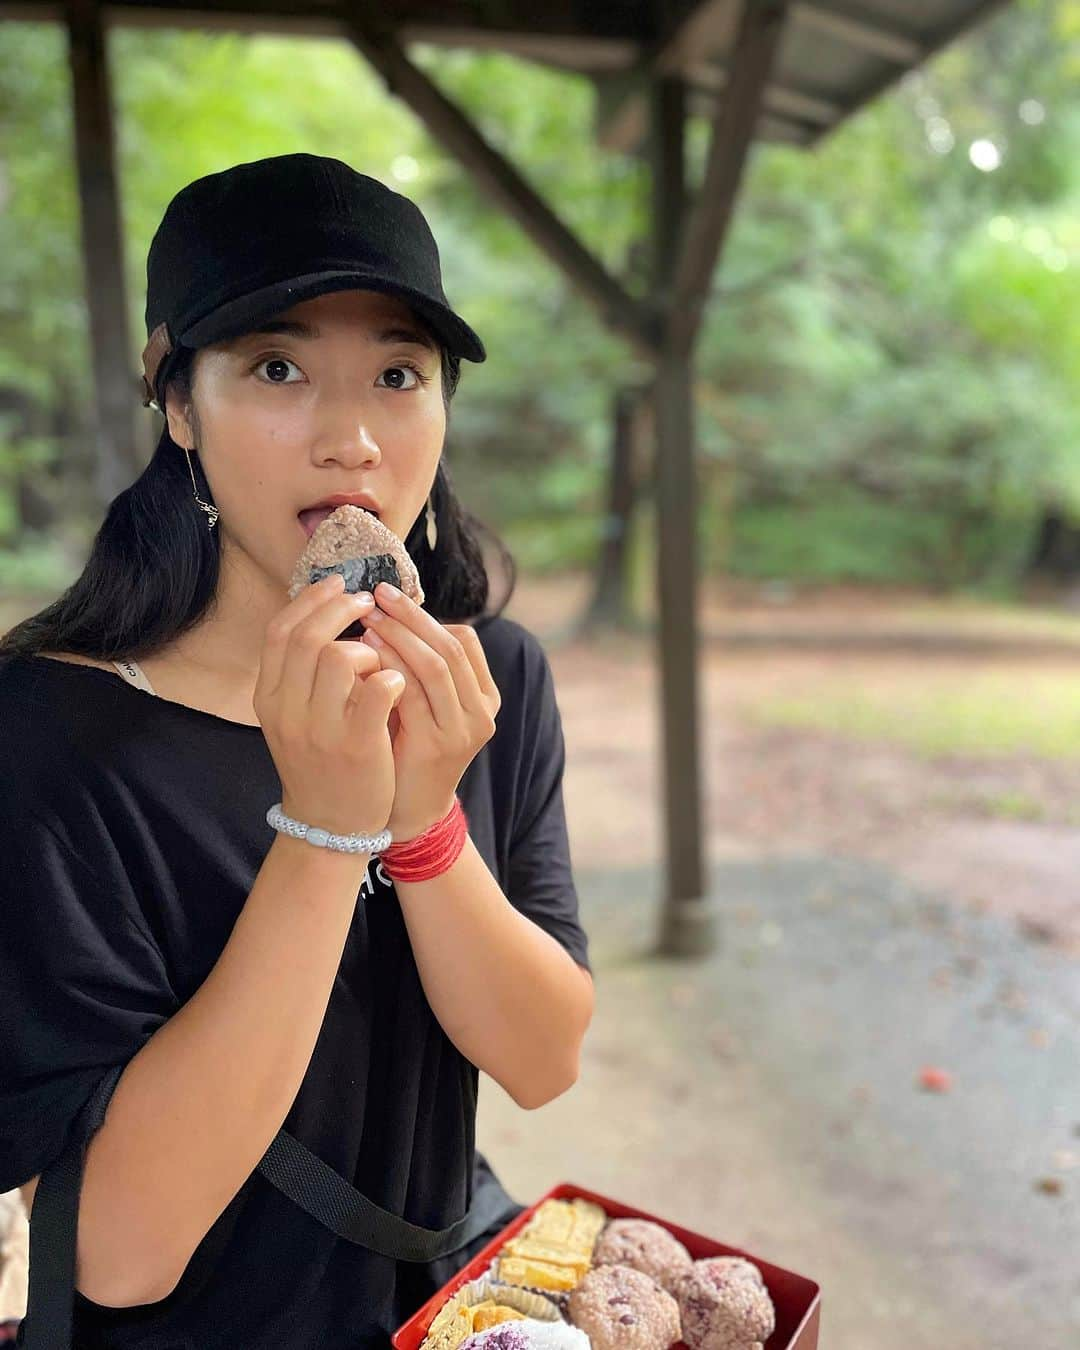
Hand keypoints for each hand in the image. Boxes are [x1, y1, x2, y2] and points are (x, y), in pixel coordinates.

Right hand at [254, 572, 406, 839]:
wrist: (330, 824)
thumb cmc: (320, 759)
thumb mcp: (295, 715)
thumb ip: (302, 672)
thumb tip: (325, 612)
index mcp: (269, 698)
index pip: (280, 632)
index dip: (310, 601)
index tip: (338, 584)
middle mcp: (287, 712)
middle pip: (306, 638)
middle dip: (341, 610)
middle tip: (369, 603)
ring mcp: (320, 730)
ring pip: (338, 658)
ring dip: (367, 646)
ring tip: (381, 656)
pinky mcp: (357, 746)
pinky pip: (375, 691)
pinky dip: (390, 675)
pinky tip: (397, 681)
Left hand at [357, 581, 500, 842]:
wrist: (406, 810)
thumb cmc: (407, 747)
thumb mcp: (423, 702)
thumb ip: (419, 666)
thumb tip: (392, 612)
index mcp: (485, 695)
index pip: (463, 638)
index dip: (425, 615)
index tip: (389, 598)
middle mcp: (482, 711)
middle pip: (449, 646)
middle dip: (410, 617)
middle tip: (376, 596)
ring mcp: (464, 730)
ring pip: (434, 665)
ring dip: (398, 636)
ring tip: (367, 619)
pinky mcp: (438, 746)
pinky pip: (413, 694)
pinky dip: (389, 666)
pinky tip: (365, 653)